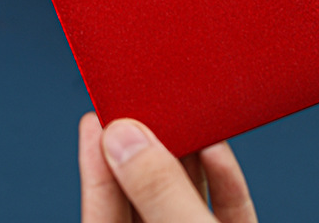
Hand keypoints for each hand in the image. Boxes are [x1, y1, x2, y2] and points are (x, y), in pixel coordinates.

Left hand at [79, 112, 257, 222]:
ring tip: (183, 117)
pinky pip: (222, 210)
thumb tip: (124, 137)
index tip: (96, 117)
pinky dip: (221, 179)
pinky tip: (217, 148)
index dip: (96, 162)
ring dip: (186, 157)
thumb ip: (159, 190)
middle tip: (145, 106)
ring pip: (182, 198)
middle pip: (143, 197)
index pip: (102, 212)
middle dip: (146, 150)